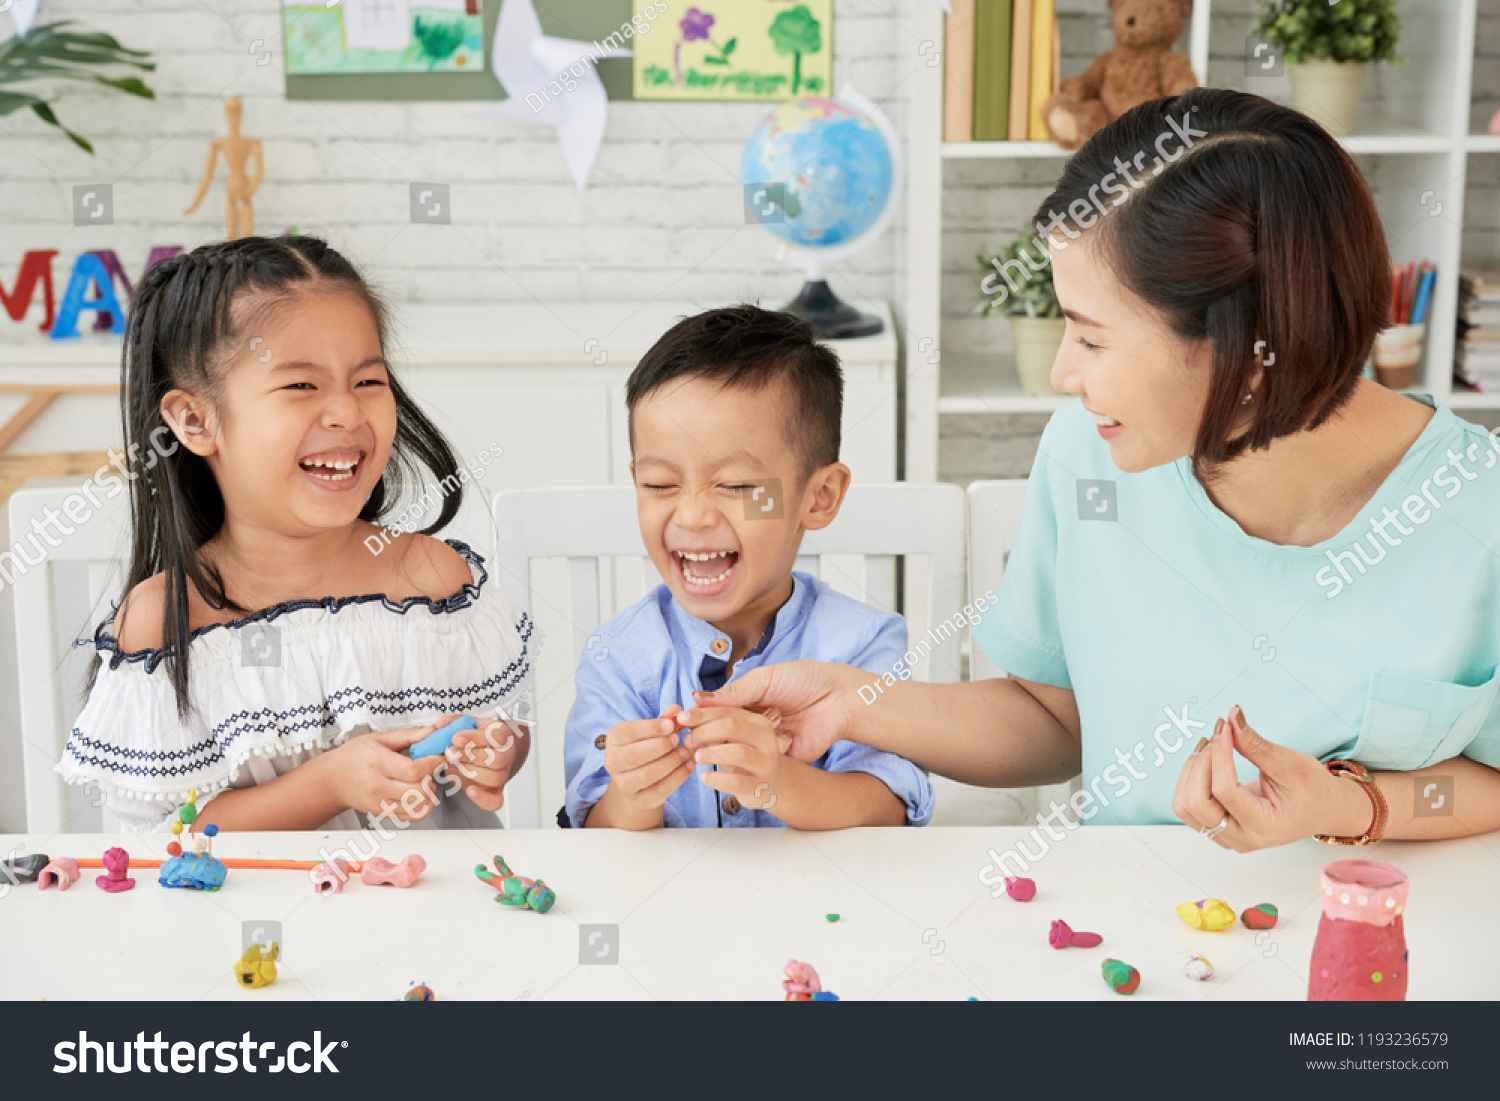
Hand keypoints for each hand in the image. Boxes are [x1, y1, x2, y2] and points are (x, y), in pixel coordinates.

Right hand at [330, 725, 448, 820]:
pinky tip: (417, 794)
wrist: (333, 779)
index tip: (438, 757)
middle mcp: (377, 785)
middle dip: (431, 779)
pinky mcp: (381, 813)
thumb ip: (409, 735)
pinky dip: (421, 807)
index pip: (413, 770)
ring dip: (428, 795)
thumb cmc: (355, 756)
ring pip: (417, 808)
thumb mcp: (379, 738)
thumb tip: (433, 730)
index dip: (432, 764)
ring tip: (424, 783)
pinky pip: (410, 817)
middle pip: (418, 791)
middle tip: (429, 770)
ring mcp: (379, 802)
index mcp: (378, 763)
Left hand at [443, 715, 524, 811]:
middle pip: (497, 759)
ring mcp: (503, 774)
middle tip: (450, 753)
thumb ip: (454, 722)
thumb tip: (441, 724)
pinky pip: (496, 801)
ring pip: (496, 778)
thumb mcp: (467, 725)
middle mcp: (507, 755)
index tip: (456, 738)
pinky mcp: (496, 791)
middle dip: (470, 756)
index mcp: (502, 735)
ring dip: (472, 773)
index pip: (496, 736)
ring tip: (453, 766)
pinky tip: (470, 791)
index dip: (476, 738)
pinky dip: (483, 799)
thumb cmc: (475, 738)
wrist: (486, 752)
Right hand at [601, 705, 694, 813]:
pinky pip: (659, 790)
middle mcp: (613, 762)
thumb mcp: (652, 731)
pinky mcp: (640, 799)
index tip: (671, 725)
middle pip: (634, 756)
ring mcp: (624, 784)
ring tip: (685, 752)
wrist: (638, 780)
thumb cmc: (646, 747)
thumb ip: (664, 720)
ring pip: (647, 774)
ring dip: (670, 762)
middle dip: (660, 746)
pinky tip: (688, 766)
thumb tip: (676, 710)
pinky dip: (677, 777)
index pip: (629, 732)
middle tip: (678, 739)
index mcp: (614, 739)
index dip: (651, 728)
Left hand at [677, 707, 786, 811]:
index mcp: (758, 722)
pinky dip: (715, 778)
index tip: (681, 718)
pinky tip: (705, 776)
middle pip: (732, 727)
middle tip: (688, 740)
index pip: (727, 712)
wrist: (770, 786)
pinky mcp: (759, 786)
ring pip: (737, 752)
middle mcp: (766, 740)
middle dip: (704, 732)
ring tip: (696, 757)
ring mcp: (765, 763)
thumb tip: (685, 716)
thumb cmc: (744, 758)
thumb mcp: (731, 739)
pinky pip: (735, 781)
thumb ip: (712, 726)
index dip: (702, 714)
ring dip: (710, 753)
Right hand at [690, 660, 863, 762]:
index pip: (716, 712)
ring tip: (709, 748)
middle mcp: (752, 723)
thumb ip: (734, 691)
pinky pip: (757, 766)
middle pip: (721, 734)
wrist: (839, 698)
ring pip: (735, 752)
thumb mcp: (765, 679)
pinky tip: (732, 761)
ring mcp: (764, 743)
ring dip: (722, 750)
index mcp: (747, 701)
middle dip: (706, 736)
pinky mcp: (779, 760)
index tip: (683, 721)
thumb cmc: (805, 680)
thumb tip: (697, 698)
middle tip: (692, 738)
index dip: (700, 717)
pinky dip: (745, 764)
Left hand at [1172, 705, 1371, 851]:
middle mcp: (1241, 839)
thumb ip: (1256, 744)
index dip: (1219, 756)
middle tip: (1218, 735)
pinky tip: (1207, 757)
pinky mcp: (1217, 827)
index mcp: (1265, 827)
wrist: (1321, 809)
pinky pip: (1188, 805)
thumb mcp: (1289, 764)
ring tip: (1210, 744)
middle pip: (1196, 803)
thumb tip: (1231, 715)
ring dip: (1190, 771)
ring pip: (1185, 806)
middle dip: (1201, 763)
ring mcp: (1226, 837)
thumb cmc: (1311, 788)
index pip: (1225, 791)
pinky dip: (1190, 778)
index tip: (1226, 729)